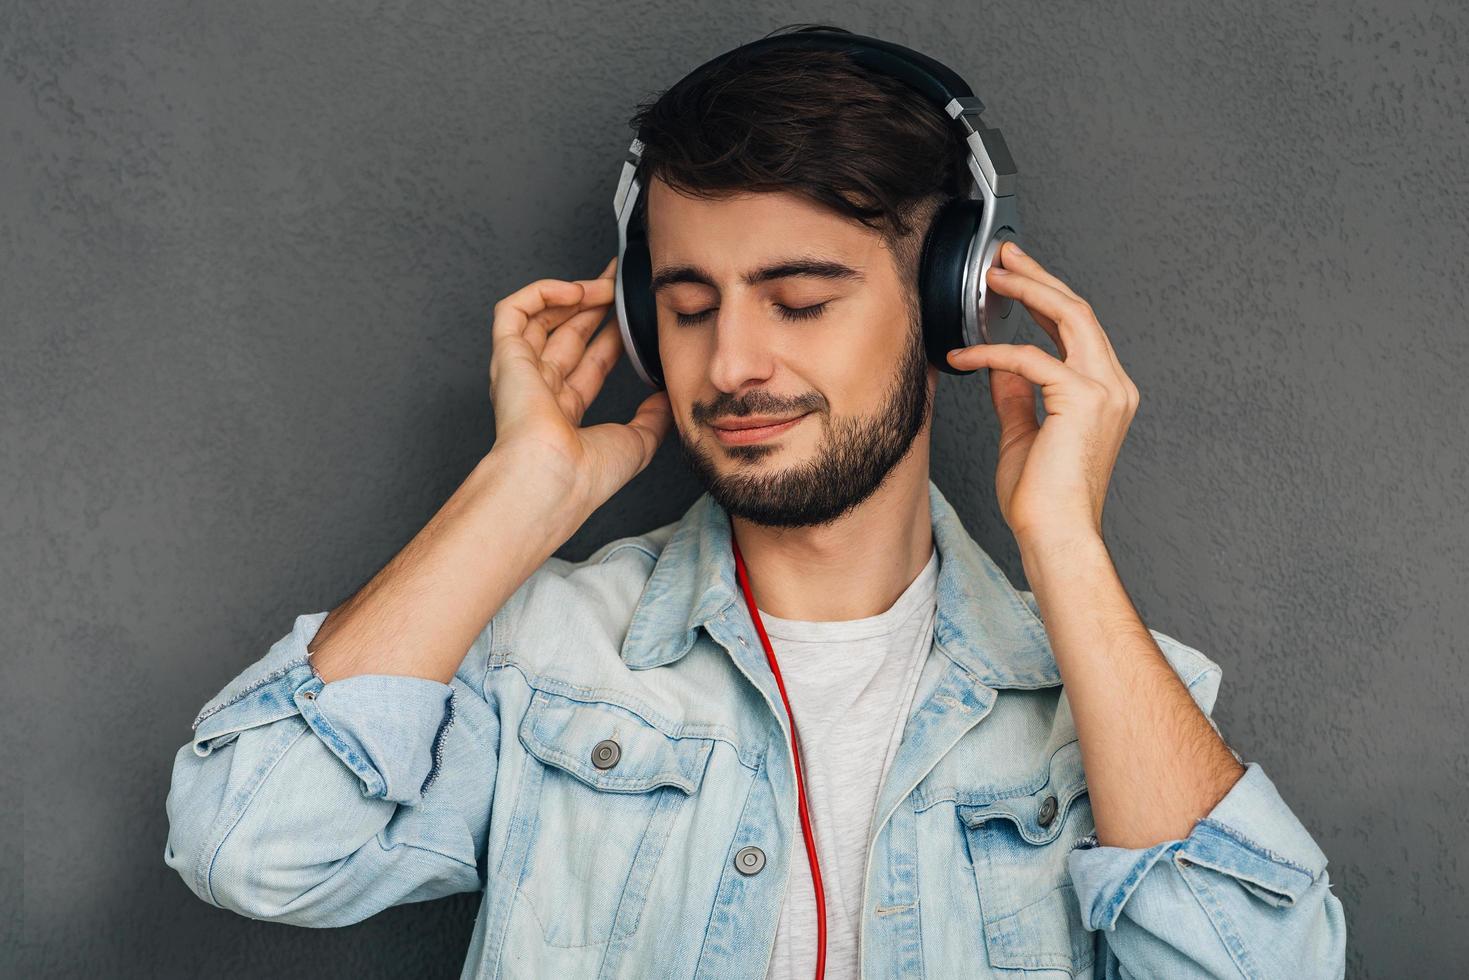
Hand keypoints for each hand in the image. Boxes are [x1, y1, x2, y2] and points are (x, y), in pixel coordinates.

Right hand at [488, 256, 672, 510]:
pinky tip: (575, 291)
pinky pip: (513, 310)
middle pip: (568, 333)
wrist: (553, 482)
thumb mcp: (636, 442)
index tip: (635, 315)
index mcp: (564, 413)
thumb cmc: (587, 476)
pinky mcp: (506, 357)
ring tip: (606, 285)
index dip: (613, 334)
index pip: (591, 362)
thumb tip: (666, 396)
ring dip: (574, 294)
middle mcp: (539, 390)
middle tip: (622, 283)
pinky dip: (541, 293)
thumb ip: (652, 417)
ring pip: (540, 317)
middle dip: (596, 304)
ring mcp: (520, 372)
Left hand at [945, 241, 1138, 546]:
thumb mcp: (1023, 436)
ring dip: (1028, 290)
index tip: (1016, 277)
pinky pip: (1030, 358)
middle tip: (1004, 256)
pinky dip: (993, 352)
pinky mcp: (1083, 400)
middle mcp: (1114, 387)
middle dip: (1039, 277)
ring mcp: (1105, 391)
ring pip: (1070, 317)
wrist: (1055, 534)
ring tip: (992, 276)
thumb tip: (1003, 367)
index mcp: (1106, 395)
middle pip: (1078, 312)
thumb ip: (1017, 397)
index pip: (1078, 331)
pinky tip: (964, 356)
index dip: (1046, 298)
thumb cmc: (1041, 500)